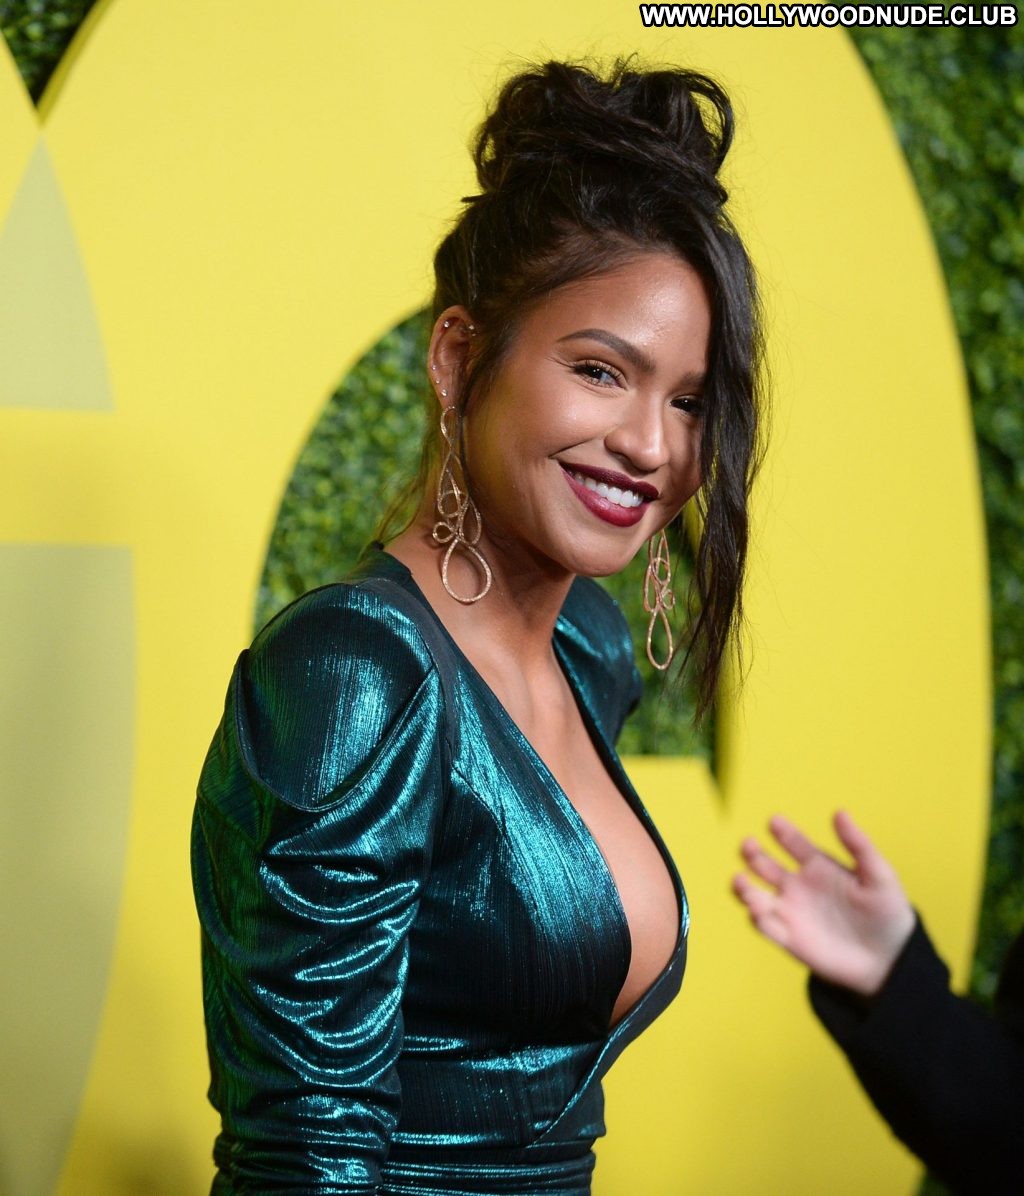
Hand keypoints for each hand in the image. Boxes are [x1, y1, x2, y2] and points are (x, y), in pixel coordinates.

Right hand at [732, 811, 915, 996]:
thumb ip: (858, 845)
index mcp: (817, 866)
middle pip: (764, 865)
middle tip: (748, 845)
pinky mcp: (789, 939)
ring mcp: (791, 911)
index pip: (793, 842)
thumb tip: (839, 812)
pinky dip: (757, 919)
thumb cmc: (887, 914)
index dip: (782, 831)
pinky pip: (766, 927)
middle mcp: (798, 885)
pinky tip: (757, 911)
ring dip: (743, 887)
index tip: (775, 822)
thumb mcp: (879, 876)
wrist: (890, 960)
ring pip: (756, 894)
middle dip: (752, 853)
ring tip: (741, 881)